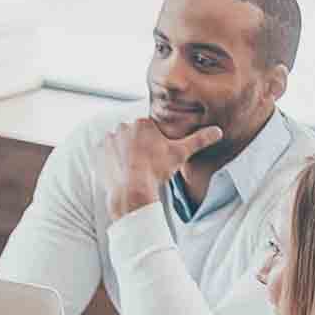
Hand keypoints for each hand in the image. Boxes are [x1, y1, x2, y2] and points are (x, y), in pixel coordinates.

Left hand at [103, 117, 222, 217]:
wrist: (133, 190)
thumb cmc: (157, 170)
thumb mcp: (180, 154)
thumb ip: (199, 140)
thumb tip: (218, 131)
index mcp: (142, 123)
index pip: (149, 129)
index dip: (154, 143)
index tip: (156, 155)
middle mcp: (122, 127)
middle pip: (133, 135)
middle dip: (139, 146)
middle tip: (146, 163)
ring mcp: (107, 140)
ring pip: (119, 143)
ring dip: (125, 152)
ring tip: (134, 168)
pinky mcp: (97, 153)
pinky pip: (105, 154)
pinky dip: (111, 160)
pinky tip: (121, 170)